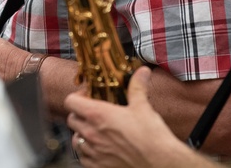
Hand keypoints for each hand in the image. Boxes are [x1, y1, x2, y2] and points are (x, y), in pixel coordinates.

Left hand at [65, 67, 215, 167]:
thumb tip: (142, 72)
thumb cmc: (151, 137)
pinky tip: (100, 148)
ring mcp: (93, 152)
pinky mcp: (97, 167)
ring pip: (75, 140)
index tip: (89, 96)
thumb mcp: (143, 107)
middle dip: (79, 114)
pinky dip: (88, 152)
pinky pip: (83, 158)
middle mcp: (91, 134)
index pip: (70, 101)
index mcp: (98, 115)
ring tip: (96, 132)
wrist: (160, 164)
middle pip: (71, 119)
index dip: (77, 97)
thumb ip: (137, 87)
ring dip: (82, 134)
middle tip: (93, 113)